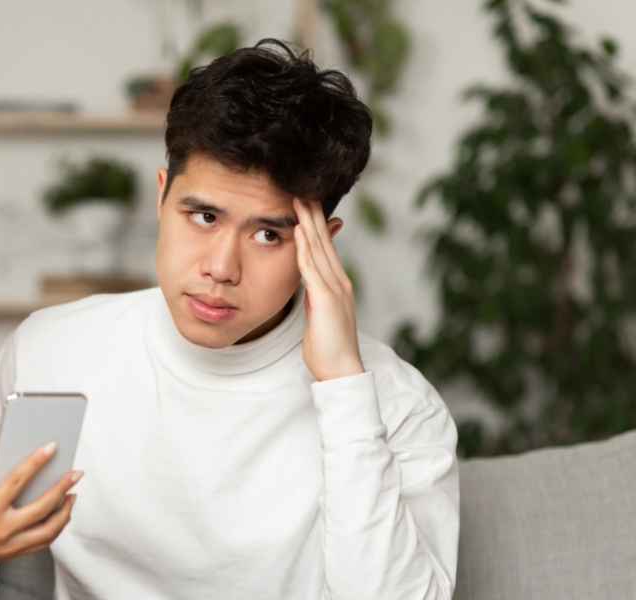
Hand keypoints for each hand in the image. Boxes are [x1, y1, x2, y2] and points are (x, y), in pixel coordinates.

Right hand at [0, 444, 82, 585]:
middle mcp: (3, 530)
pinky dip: (53, 531)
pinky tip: (57, 518)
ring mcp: (8, 546)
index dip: (37, 462)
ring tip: (72, 497)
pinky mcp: (8, 555)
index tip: (51, 448)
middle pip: (44, 508)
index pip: (19, 481)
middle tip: (77, 474)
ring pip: (48, 532)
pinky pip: (39, 545)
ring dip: (64, 514)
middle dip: (63, 489)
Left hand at [293, 198, 364, 381]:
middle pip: (324, 241)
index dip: (316, 225)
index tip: (306, 205)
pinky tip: (298, 230)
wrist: (341, 370)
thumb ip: (316, 298)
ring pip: (319, 248)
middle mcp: (339, 281)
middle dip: (313, 215)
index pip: (325, 248)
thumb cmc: (327, 348)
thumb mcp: (320, 316)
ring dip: (308, 222)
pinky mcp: (327, 299)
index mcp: (337, 284)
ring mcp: (335, 288)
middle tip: (302, 189)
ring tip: (298, 199)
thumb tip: (310, 287)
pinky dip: (305, 248)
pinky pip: (312, 268)